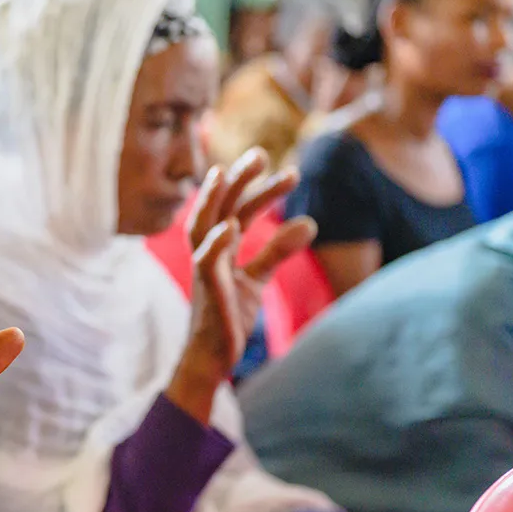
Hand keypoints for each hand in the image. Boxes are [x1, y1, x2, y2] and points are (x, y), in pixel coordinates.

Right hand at [178, 148, 315, 385]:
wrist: (212, 358)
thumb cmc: (227, 318)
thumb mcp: (257, 280)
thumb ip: (277, 251)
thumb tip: (310, 221)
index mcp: (221, 249)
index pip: (239, 210)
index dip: (259, 189)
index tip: (289, 172)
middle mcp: (209, 253)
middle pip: (219, 208)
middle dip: (237, 180)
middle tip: (261, 153)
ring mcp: (205, 270)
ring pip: (202, 226)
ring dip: (213, 200)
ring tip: (226, 173)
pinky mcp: (206, 291)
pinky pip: (205, 262)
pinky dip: (215, 243)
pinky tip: (229, 227)